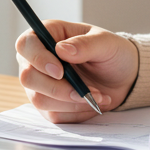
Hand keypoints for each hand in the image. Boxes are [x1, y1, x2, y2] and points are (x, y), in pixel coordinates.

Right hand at [15, 20, 139, 122]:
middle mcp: (38, 60)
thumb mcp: (106, 43)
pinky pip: (53, 114)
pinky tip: (92, 102)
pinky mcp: (48, 104)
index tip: (60, 71)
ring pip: (39, 99)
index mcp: (50, 34)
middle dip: (57, 88)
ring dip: (70, 101)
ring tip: (97, 95)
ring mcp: (41, 84)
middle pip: (27, 77)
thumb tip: (61, 49)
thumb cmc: (112, 53)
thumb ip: (85, 44)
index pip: (26, 44)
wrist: (123, 77)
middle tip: (84, 91)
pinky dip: (76, 111)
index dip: (37, 58)